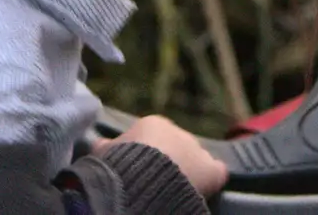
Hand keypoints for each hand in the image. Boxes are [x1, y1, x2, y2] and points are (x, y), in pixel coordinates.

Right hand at [95, 115, 227, 197]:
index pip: (154, 138)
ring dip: (188, 174)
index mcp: (153, 124)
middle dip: (169, 164)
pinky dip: (210, 181)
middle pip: (176, 149)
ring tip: (175, 192)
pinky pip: (217, 173)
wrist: (142, 177)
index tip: (140, 171)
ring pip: (196, 161)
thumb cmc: (119, 164)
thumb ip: (108, 147)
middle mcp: (179, 133)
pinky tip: (201, 193)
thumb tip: (100, 145)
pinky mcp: (212, 170)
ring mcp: (197, 150)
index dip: (147, 156)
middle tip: (157, 184)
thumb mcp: (105, 153)